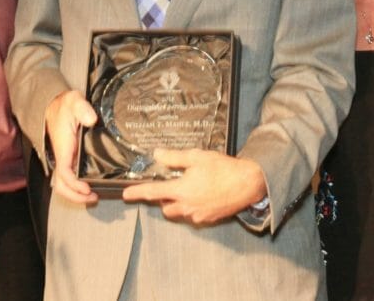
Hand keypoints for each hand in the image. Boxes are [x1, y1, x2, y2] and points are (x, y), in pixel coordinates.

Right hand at [45, 89, 97, 204]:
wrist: (55, 105)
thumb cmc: (65, 105)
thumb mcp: (75, 102)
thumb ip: (83, 108)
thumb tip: (92, 120)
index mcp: (63, 147)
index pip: (64, 172)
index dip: (74, 184)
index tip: (86, 188)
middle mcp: (61, 156)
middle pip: (60, 185)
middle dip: (74, 196)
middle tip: (92, 197)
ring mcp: (64, 158)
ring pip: (62, 184)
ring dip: (74, 194)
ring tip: (92, 197)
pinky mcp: (67, 158)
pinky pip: (67, 178)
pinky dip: (75, 187)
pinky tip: (88, 187)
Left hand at [122, 148, 266, 224]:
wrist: (248, 183)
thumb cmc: (223, 168)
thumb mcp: (197, 157)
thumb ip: (174, 158)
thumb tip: (157, 155)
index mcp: (181, 190)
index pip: (152, 192)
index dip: (137, 193)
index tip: (126, 194)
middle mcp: (187, 206)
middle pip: (165, 207)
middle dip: (163, 198)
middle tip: (171, 184)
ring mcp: (198, 214)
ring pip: (178, 212)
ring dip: (177, 203)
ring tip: (188, 188)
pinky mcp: (208, 218)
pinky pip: (193, 215)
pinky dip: (191, 206)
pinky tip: (202, 194)